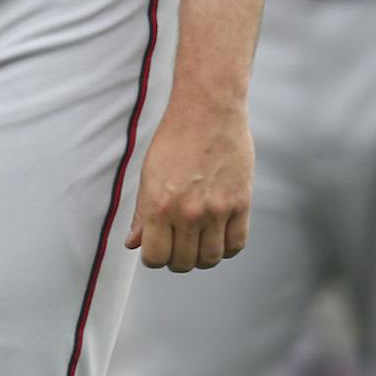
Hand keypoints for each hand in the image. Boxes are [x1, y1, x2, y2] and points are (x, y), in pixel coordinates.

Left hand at [126, 98, 253, 271]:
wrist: (207, 113)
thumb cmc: (174, 139)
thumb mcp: (148, 175)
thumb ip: (142, 213)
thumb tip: (134, 242)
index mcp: (159, 205)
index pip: (155, 256)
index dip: (153, 257)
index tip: (156, 249)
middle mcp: (188, 212)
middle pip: (183, 262)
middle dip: (176, 259)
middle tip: (176, 246)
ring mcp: (217, 211)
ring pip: (210, 258)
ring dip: (201, 257)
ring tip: (196, 242)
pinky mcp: (241, 205)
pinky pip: (236, 244)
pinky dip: (226, 248)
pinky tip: (218, 237)